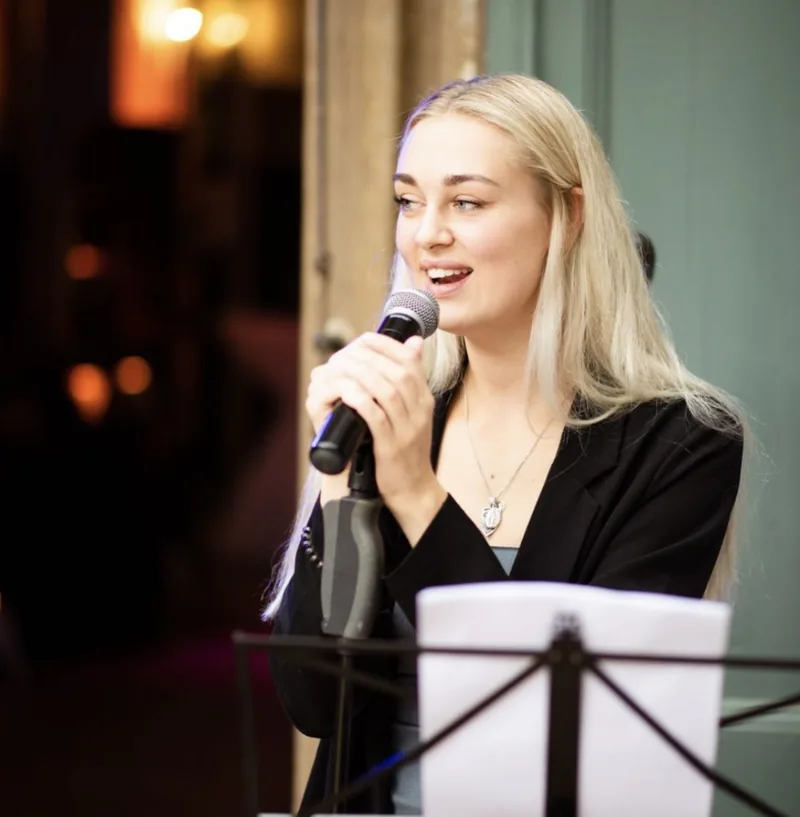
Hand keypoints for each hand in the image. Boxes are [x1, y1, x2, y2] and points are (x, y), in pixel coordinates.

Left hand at [306, 332, 445, 537]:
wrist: (413, 488)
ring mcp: (407, 429)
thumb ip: (410, 380)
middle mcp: (419, 411)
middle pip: (397, 372)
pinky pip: (377, 418)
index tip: (364, 339)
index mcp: (424, 400)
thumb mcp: (413, 411)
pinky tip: (347, 392)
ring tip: (340, 367)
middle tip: (345, 352)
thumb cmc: (406, 448)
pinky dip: (361, 401)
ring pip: (387, 391)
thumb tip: (412, 343)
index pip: (410, 362)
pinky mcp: (392, 447)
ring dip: (361, 375)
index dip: (386, 346)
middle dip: (369, 357)